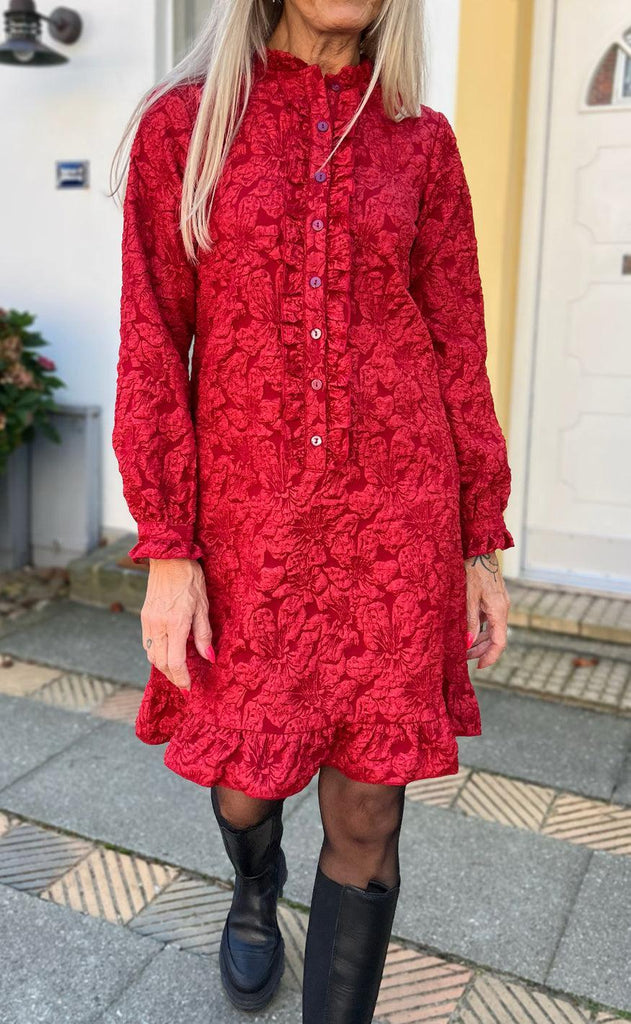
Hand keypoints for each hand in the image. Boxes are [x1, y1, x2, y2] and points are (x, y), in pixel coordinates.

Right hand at [141, 558, 213, 689]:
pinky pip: (147, 643)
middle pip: (161, 663)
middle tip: (184, 683)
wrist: (168, 558)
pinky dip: (156, 654)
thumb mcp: (203, 606)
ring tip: (177, 672)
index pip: (175, 662)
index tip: (189, 688)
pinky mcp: (144, 617)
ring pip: (151, 655)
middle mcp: (158, 625)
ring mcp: (148, 621)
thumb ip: (203, 634)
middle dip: (172, 677)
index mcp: (175, 624)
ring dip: (163, 667)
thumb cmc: (190, 579)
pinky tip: (167, 654)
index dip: (182, 678)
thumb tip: (208, 658)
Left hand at [464, 551, 509, 668]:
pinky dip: (480, 629)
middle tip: (464, 659)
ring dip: (480, 641)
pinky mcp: (494, 599)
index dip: (490, 657)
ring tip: (464, 649)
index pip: (499, 642)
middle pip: (496, 638)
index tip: (478, 668)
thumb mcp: (468, 597)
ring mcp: (499, 604)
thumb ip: (469, 621)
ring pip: (493, 630)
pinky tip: (467, 632)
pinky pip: (490, 620)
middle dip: (481, 651)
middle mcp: (503, 608)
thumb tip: (468, 643)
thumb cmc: (472, 570)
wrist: (479, 549)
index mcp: (499, 610)